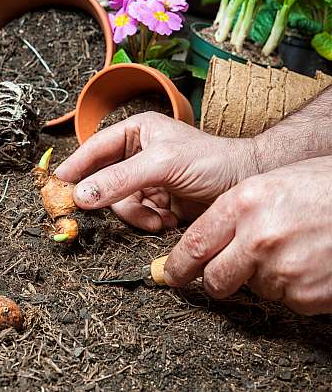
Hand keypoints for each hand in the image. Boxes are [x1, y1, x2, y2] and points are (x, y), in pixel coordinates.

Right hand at [55, 112, 257, 230]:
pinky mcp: (155, 202)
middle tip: (104, 213)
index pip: (94, 149)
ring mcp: (144, 180)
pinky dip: (148, 222)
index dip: (75, 167)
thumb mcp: (162, 165)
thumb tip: (81, 194)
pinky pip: (135, 216)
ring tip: (158, 217)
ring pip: (118, 203)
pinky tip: (167, 220)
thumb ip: (120, 179)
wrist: (245, 185)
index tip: (57, 185)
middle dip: (114, 200)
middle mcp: (135, 155)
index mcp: (134, 133)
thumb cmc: (210, 161)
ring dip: (136, 215)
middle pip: (102, 182)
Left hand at [165, 157, 331, 314]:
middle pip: (216, 279)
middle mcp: (258, 237)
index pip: (195, 246)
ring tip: (292, 249)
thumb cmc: (323, 187)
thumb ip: (233, 215)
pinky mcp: (308, 295)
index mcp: (243, 204)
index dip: (178, 266)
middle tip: (225, 274)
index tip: (169, 275)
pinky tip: (310, 262)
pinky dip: (294, 286)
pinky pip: (287, 299)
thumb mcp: (269, 185)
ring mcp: (284, 269)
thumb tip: (200, 245)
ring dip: (264, 277)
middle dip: (216, 280)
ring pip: (254, 288)